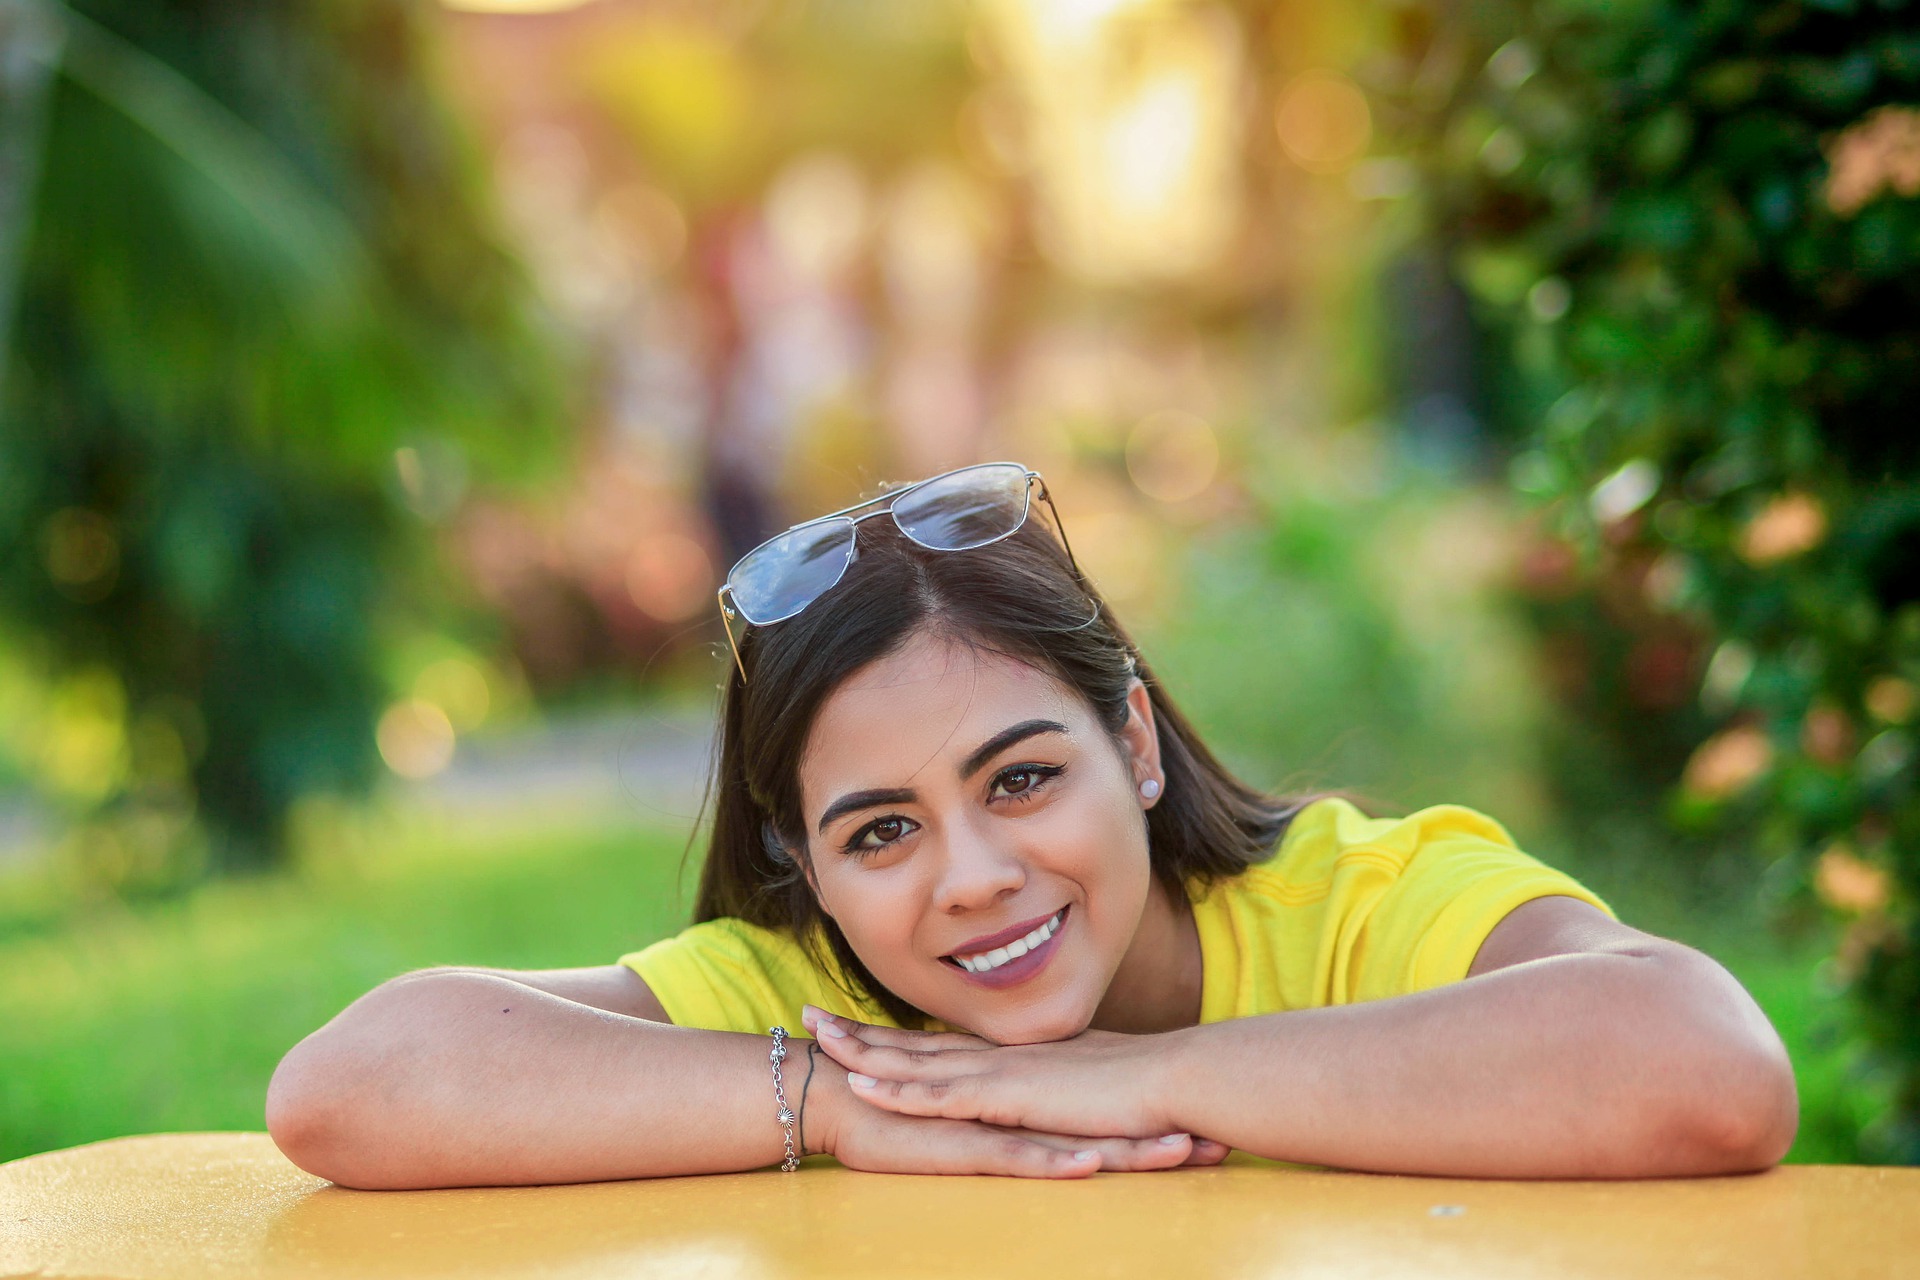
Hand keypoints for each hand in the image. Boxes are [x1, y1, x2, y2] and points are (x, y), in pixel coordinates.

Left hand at [802, 1005, 1211, 1148]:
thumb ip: (1056, 1096)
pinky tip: (864, 1085)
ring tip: (815, 1040)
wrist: (1177, 1082)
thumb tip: (1045, 1105)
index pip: (940, 1044)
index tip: (853, 1025)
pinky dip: (900, 1087)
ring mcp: (1000, 1073)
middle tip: (808, 1017)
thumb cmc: (1145, 1092)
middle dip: (859, 1032)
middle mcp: (998, 1057)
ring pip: (916, 1061)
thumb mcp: (1085, 1093)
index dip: (894, 1035)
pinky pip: (943, 1094)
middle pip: (913, 1043)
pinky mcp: (1010, 1097)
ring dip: (863, 1051)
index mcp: (1012, 1057)